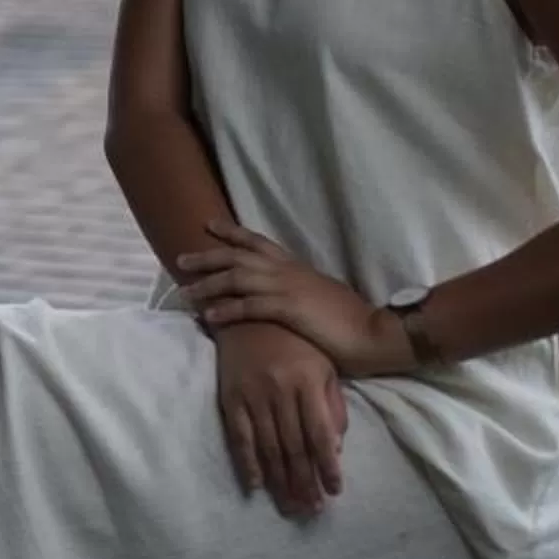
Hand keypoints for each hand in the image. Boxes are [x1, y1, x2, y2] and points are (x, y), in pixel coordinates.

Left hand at [180, 223, 410, 380]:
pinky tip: (209, 316)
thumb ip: (301, 293)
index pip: (259, 243)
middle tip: (181, 257)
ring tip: (185, 291)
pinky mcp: (290, 310)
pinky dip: (227, 310)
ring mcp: (289, 288)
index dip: (233, 233)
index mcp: (297, 267)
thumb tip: (288, 297)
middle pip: (239, 257)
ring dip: (209, 284)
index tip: (210, 225)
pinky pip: (250, 307)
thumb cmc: (353, 320)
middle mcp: (289, 272)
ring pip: (238, 279)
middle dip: (208, 256)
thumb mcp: (322, 297)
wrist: (378, 333)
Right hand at [213, 320, 347, 519]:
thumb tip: (335, 448)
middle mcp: (280, 389)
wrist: (247, 313)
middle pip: (295, 447)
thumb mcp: (324, 365)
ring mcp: (253, 394)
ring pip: (269, 447)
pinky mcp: (230, 396)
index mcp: (308, 380)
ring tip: (291, 506)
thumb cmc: (295, 341)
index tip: (334, 492)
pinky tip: (257, 485)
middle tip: (312, 510)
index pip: (321, 434)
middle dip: (305, 483)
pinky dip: (248, 463)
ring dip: (280, 482)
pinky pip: (239, 436)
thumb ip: (332, 405)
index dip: (328, 466)